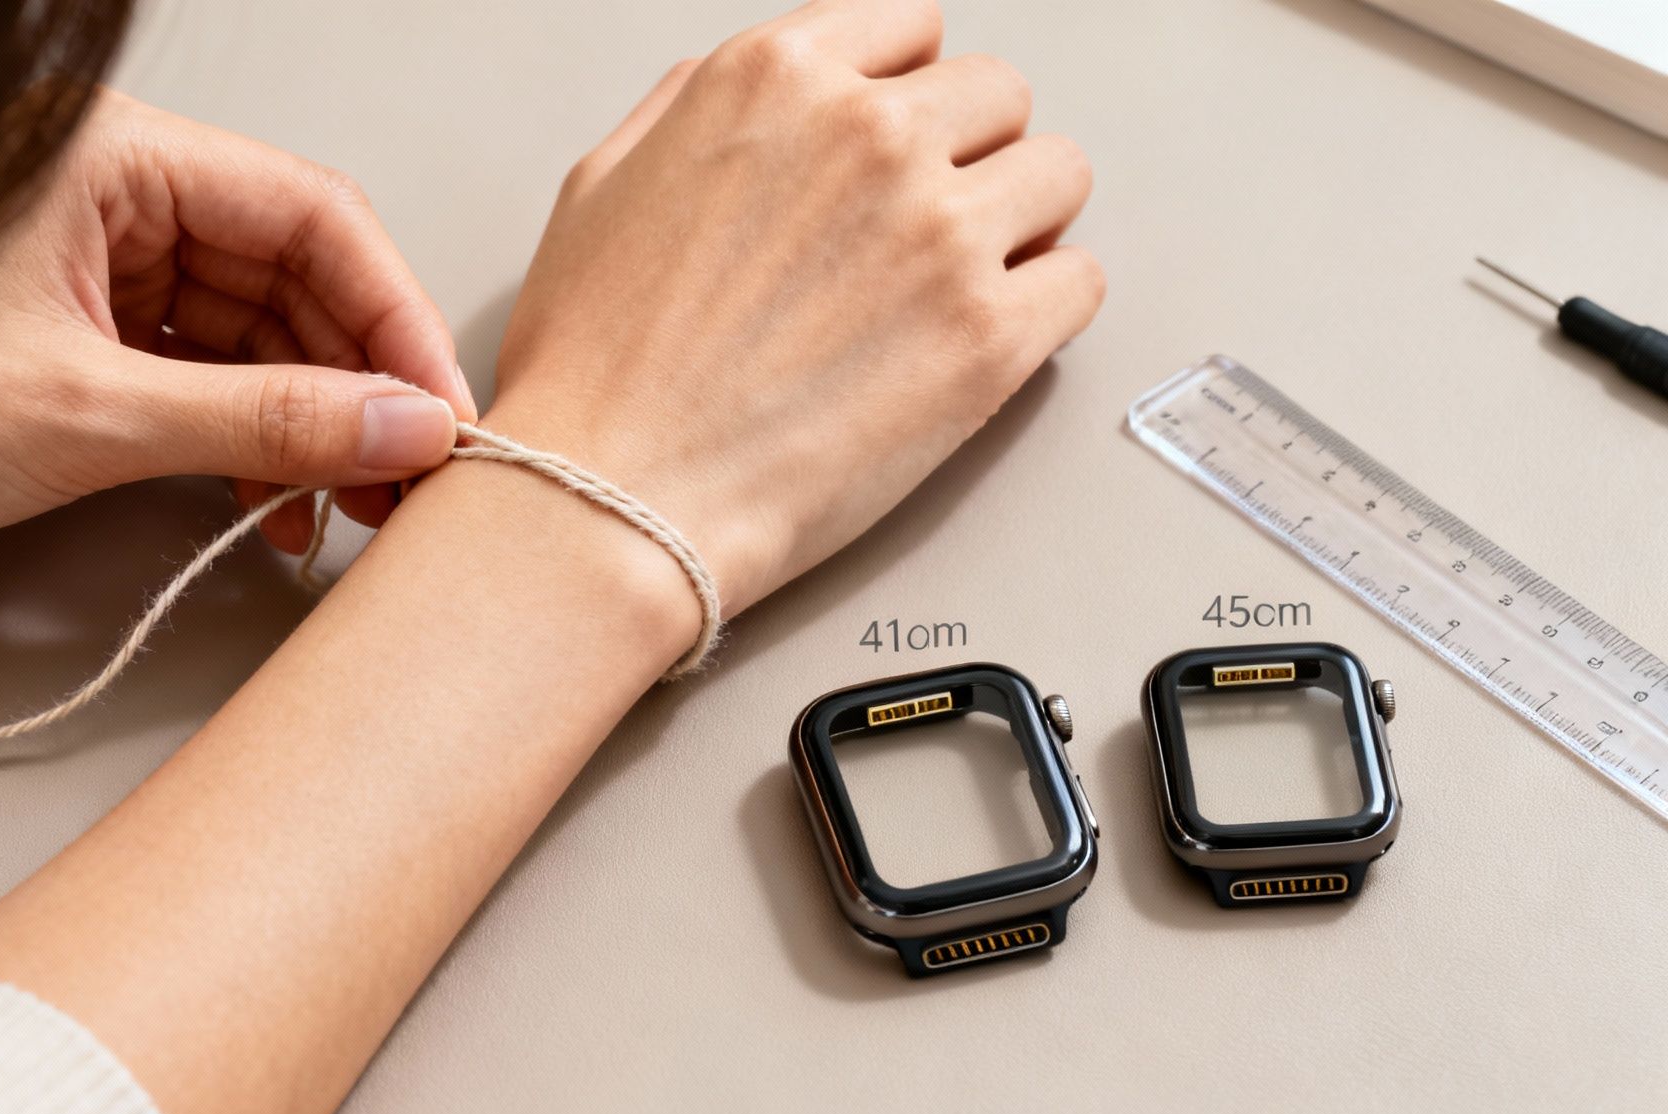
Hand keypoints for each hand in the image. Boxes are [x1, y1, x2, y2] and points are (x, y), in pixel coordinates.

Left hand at [0, 91, 475, 590]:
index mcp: (106, 157)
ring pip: (262, 331)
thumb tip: (398, 426)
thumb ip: (266, 422)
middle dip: (359, 379)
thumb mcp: (96, 420)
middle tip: (413, 468)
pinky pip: (214, 374)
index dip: (393, 310)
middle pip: (294, 273)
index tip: (439, 402)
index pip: (306, 211)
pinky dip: (256, 441)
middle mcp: (113, 197)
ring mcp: (105, 265)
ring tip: (352, 503)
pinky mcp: (96, 334)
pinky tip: (279, 506)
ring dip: (315, 423)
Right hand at [488, 0, 1101, 617]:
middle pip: (997, 96)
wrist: (618, 503)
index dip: (909, 90)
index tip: (908, 134)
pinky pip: (1080, 281)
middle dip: (967, 156)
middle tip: (926, 225)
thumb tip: (760, 91)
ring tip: (965, 280)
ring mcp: (940, 231)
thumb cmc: (596, 371)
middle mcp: (870, 134)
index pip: (913, 27)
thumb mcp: (603, 184)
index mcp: (777, 79)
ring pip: (1057, 175)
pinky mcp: (989, 335)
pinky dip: (1047, 309)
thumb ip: (696, 110)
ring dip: (1020, 223)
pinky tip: (989, 335)